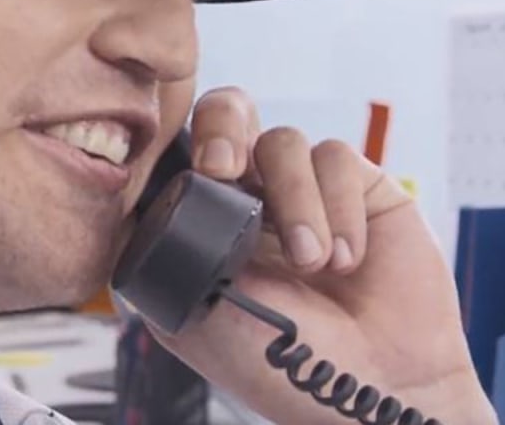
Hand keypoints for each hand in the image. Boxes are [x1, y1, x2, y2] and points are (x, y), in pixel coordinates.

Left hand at [146, 87, 496, 424]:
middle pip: (224, 112)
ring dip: (295, 202)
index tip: (192, 175)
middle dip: (221, 129)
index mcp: (201, 221)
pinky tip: (347, 260)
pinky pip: (337, 159)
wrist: (370, 391)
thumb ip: (167, 254)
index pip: (178, 151)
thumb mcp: (199, 316)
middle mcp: (248, 197)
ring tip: (311, 263)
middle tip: (223, 169)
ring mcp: (301, 190)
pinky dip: (340, 209)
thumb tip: (135, 203)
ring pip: (282, 141)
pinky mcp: (358, 189)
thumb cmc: (280, 366)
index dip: (177, 144)